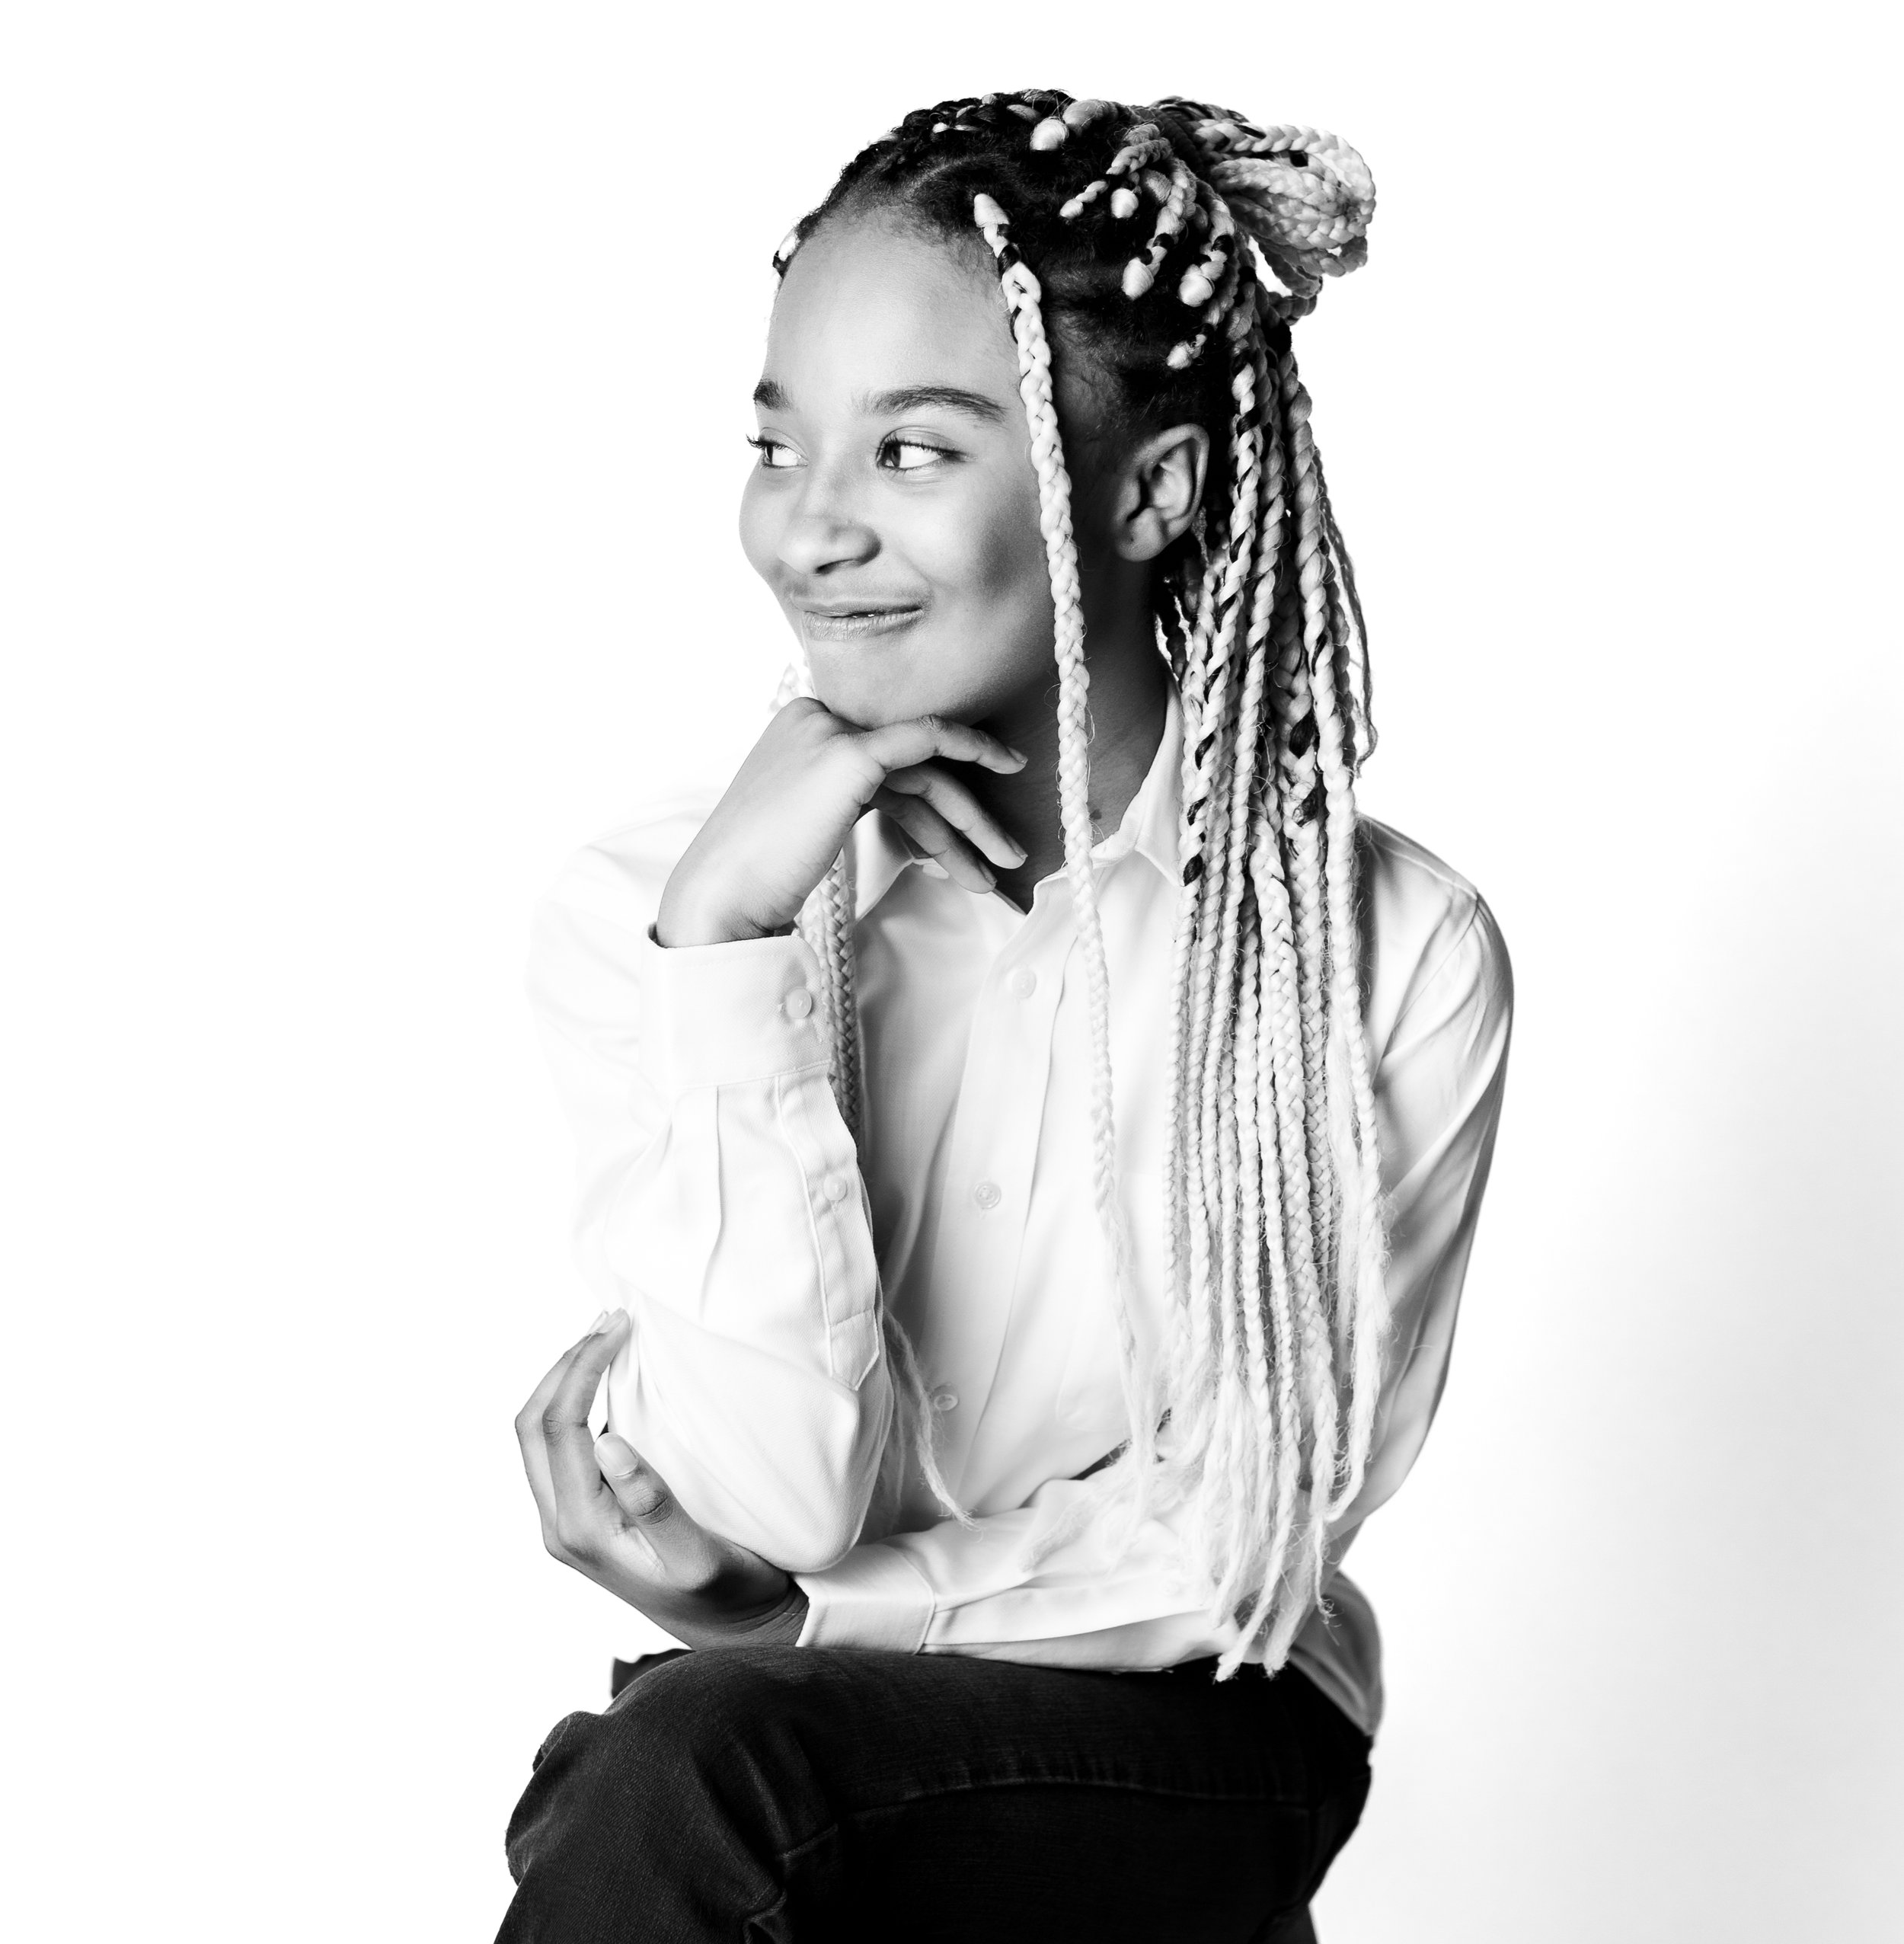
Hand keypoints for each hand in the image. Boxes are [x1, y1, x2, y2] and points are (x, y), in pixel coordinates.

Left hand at [515, 1311, 809, 1648]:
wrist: (736, 1636)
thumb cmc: (729, 1595)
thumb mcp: (700, 1556)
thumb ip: (652, 1504)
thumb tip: (608, 1444)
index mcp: (582, 1530)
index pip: (559, 1427)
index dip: (582, 1367)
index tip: (621, 1326)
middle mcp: (560, 1527)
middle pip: (532, 1426)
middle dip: (565, 1364)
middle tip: (611, 1321)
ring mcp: (566, 1525)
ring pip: (537, 1437)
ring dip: (565, 1382)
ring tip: (608, 1338)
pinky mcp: (582, 1519)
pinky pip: (559, 1451)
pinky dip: (575, 1405)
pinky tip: (611, 1382)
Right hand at [655, 699, 1027, 945]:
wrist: (721, 896)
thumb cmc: (758, 877)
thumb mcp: (807, 824)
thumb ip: (847, 803)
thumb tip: (912, 817)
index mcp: (800, 731)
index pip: (885, 764)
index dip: (933, 806)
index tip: (968, 834)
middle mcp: (813, 718)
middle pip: (909, 768)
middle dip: (963, 814)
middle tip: (1005, 855)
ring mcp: (830, 731)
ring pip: (924, 770)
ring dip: (972, 821)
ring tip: (1002, 867)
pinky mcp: (848, 753)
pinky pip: (926, 739)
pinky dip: (972, 747)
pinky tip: (1006, 766)